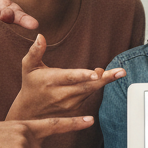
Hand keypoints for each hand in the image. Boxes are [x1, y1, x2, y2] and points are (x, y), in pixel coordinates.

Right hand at [7, 35, 124, 119]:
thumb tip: (40, 36)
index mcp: (51, 81)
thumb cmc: (30, 84)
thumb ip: (35, 51)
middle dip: (104, 78)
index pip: (70, 77)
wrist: (29, 112)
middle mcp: (61, 94)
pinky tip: (103, 75)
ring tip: (118, 72)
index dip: (83, 75)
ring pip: (90, 91)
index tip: (96, 72)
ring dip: (104, 81)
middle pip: (86, 85)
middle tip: (120, 72)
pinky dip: (97, 85)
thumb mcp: (28, 67)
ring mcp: (69, 103)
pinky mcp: (75, 108)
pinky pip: (89, 95)